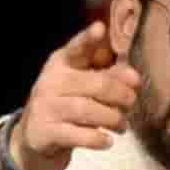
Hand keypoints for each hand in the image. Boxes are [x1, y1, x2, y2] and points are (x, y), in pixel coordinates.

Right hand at [11, 21, 140, 169]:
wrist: (35, 137)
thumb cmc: (68, 104)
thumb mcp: (84, 85)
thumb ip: (110, 76)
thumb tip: (134, 77)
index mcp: (62, 64)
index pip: (76, 48)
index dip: (89, 39)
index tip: (101, 29)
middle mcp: (51, 82)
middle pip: (97, 84)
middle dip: (122, 95)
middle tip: (131, 102)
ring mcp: (45, 107)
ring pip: (88, 110)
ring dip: (113, 118)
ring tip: (121, 125)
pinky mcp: (45, 132)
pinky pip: (79, 135)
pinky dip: (98, 139)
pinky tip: (107, 140)